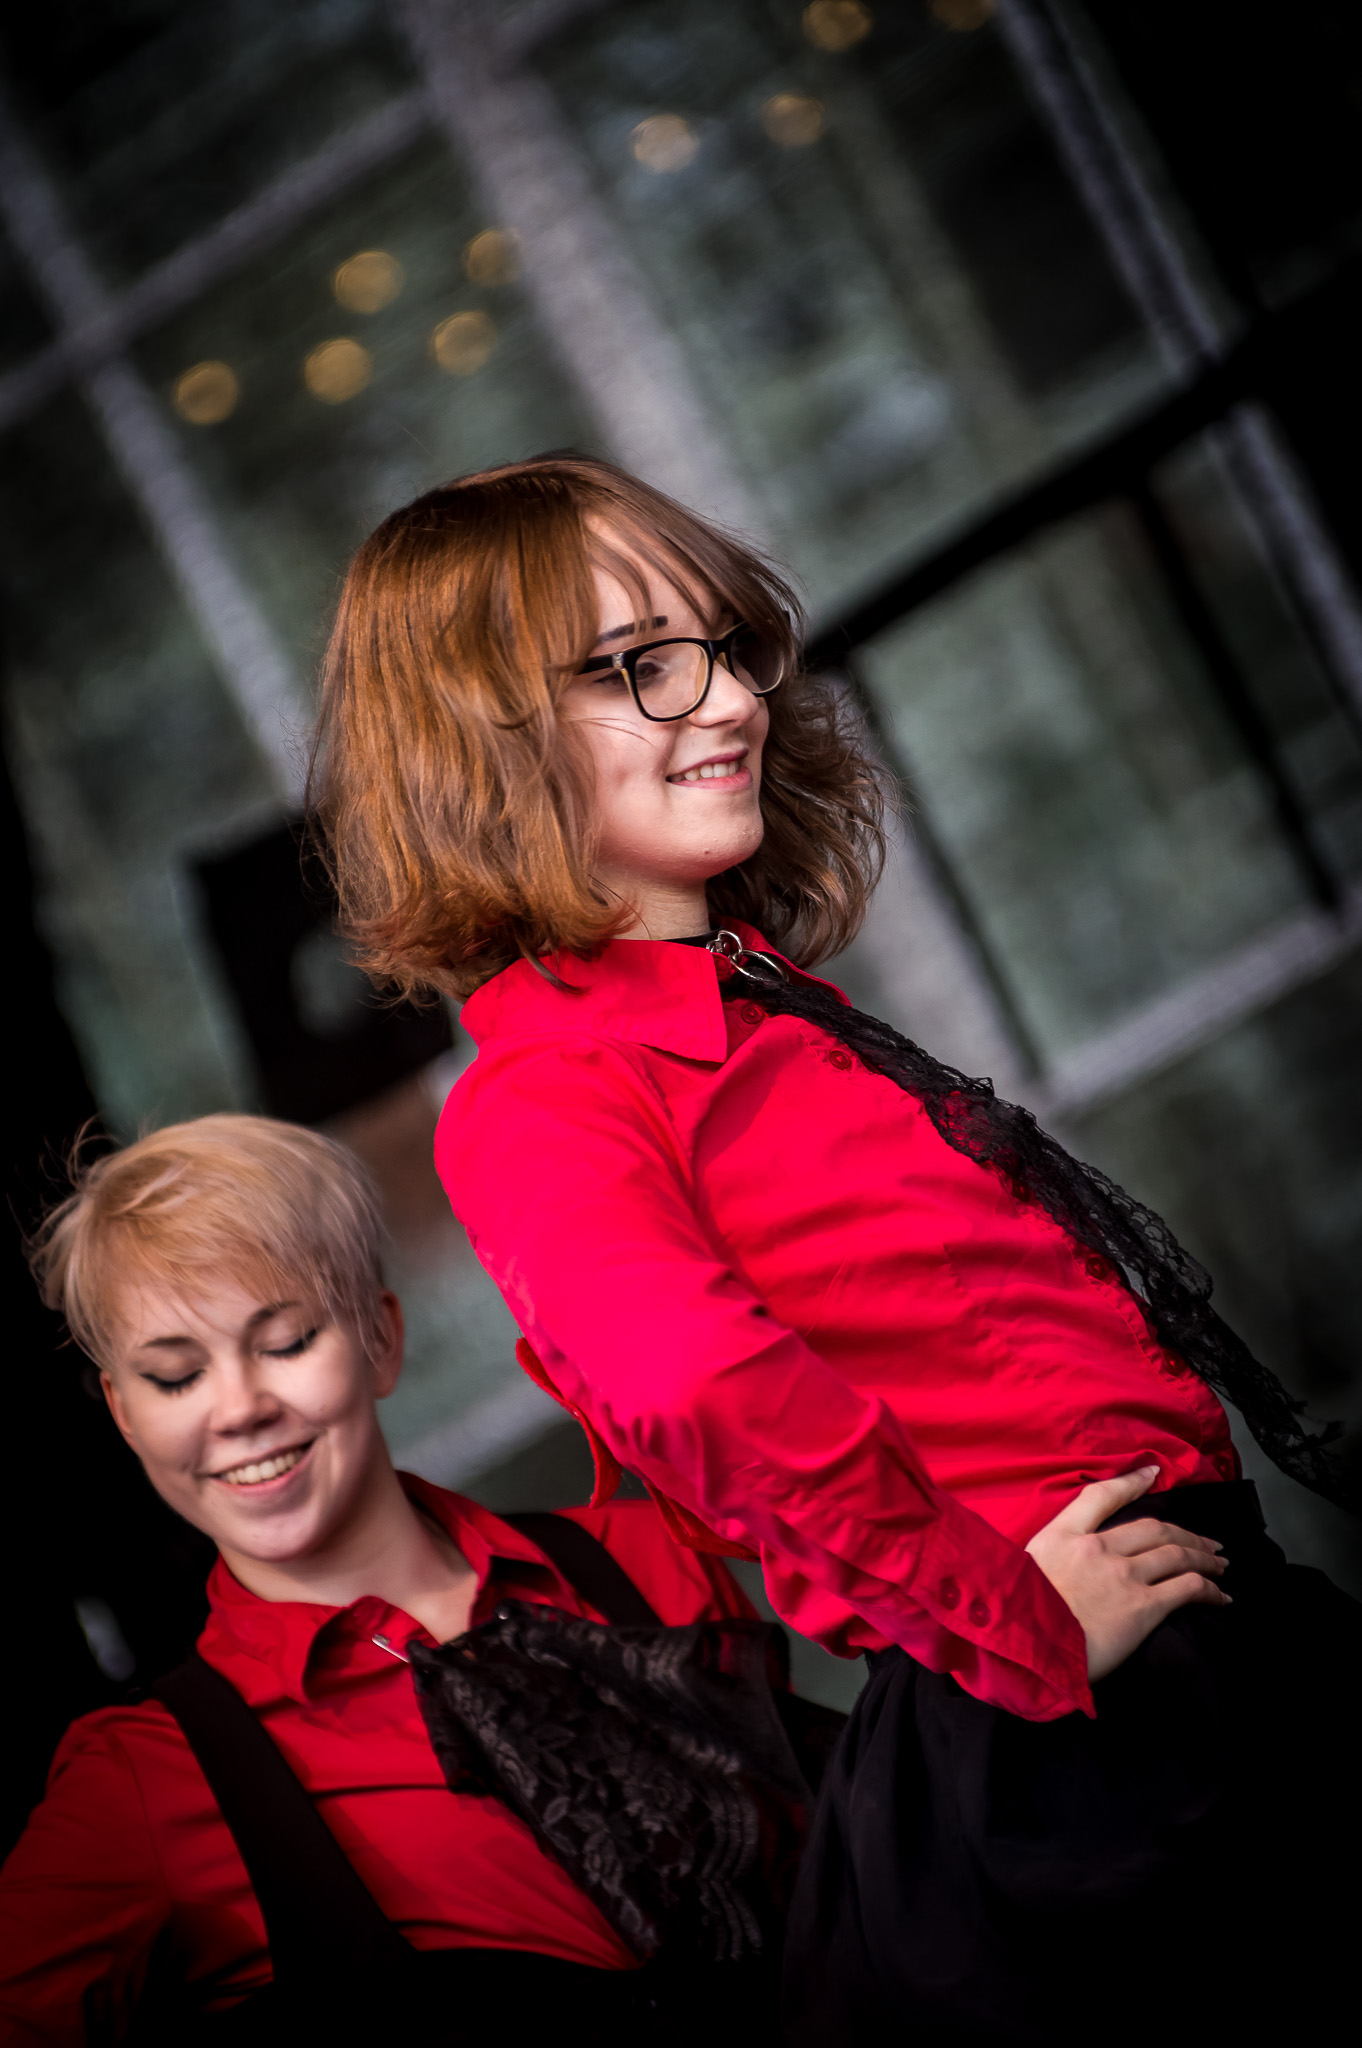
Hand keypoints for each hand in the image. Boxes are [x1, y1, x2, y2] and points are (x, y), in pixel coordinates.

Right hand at [1025, 1465, 1229, 1681]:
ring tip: (1219, 1565)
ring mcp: (1123, 1576)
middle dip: (1187, 1534)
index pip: (1103, 1496)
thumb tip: (1067, 1558)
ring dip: (1204, 1558)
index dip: (1132, 1482)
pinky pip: (1186, 1588)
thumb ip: (1051, 1557)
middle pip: (1155, 1529)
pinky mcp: (1142, 1607)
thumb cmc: (1017, 1617)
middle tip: (1208, 1543)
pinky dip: (1208, 1589)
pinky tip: (1219, 1595)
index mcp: (1064, 1535)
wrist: (1026, 1649)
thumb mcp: (1023, 1570)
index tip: (1153, 1473)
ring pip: (1177, 1554)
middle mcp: (1098, 1548)